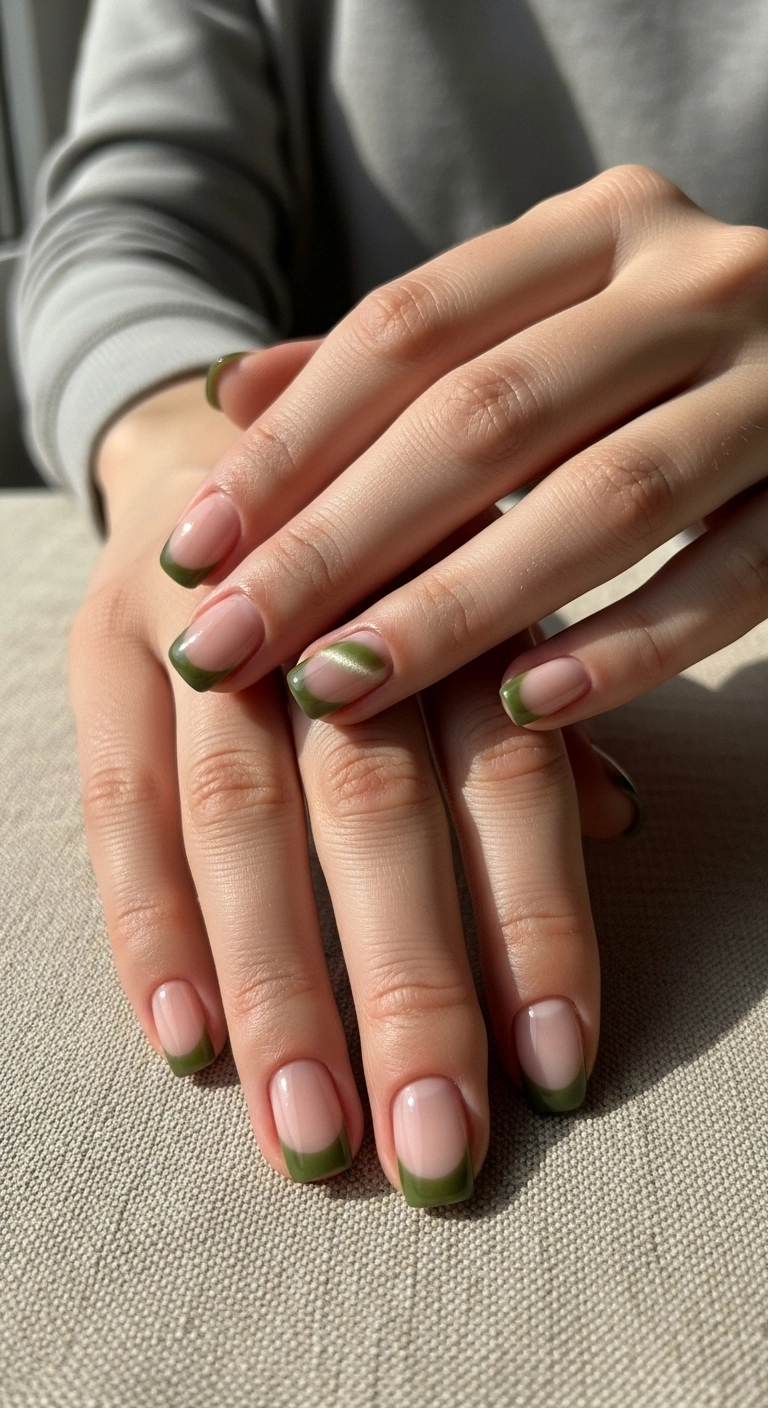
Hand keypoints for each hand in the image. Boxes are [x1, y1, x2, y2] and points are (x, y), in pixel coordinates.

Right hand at [70, 353, 635, 1205]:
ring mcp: (204, 627)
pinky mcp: (102, 650)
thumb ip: (538, 707)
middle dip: (407, 987)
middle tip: (434, 1151)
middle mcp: (333, 605)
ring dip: (276, 988)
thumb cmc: (388, 552)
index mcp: (456, 592)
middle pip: (373, 807)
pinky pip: (116, 800)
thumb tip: (617, 825)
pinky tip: (184, 1045)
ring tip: (310, 1138)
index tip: (555, 1069)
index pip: (507, 768)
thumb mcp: (480, 597)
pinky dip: (149, 926)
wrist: (228, 442)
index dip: (534, 919)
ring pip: (238, 818)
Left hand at [159, 164, 767, 731]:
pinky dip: (628, 650)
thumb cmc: (666, 352)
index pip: (409, 326)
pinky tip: (523, 711)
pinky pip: (731, 581)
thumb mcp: (544, 311)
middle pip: (484, 418)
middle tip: (229, 646)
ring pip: (602, 502)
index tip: (193, 549)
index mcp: (600, 229)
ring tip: (339, 689)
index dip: (289, 442)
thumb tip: (234, 395)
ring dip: (457, 609)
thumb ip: (410, 354)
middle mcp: (694, 281)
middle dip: (338, 544)